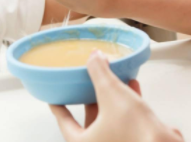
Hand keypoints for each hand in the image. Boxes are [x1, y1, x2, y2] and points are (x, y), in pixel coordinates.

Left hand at [50, 51, 183, 141]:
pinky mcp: (135, 141)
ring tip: (112, 79)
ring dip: (112, 98)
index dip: (59, 107)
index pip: (64, 122)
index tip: (55, 99)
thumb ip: (99, 72)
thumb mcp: (111, 92)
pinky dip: (128, 105)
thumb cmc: (136, 132)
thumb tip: (94, 57)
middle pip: (89, 118)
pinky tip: (132, 87)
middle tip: (87, 82)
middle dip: (91, 96)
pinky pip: (126, 122)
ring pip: (110, 119)